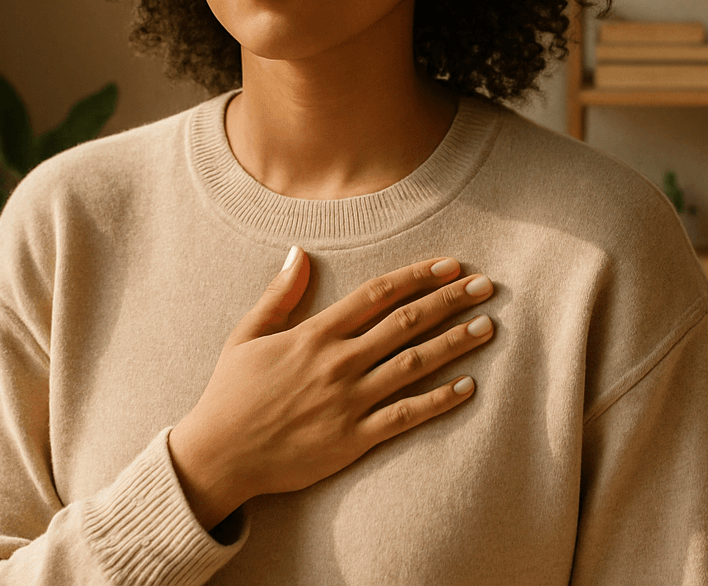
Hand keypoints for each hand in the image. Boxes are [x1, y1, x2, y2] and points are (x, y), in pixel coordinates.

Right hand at [167, 249, 494, 530]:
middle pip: (406, 323)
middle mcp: (338, 363)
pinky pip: (406, 416)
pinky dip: (439, 400)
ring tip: (487, 327)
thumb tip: (299, 252)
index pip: (377, 295)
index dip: (416, 276)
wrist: (219, 455)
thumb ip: (279, 294)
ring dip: (455, 343)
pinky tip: (468, 386)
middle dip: (450, 301)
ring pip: (414, 364)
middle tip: (485, 287)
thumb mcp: (246, 334)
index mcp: (314, 334)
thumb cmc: (230, 394)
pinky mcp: (354, 439)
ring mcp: (349, 401)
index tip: (449, 265)